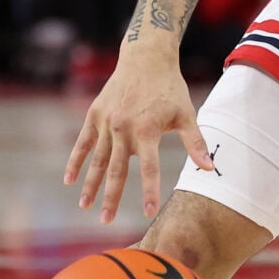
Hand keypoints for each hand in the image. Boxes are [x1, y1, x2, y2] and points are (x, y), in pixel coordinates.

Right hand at [65, 46, 215, 221]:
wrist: (145, 58)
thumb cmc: (170, 88)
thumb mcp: (186, 114)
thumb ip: (196, 143)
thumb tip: (210, 168)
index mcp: (147, 130)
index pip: (149, 168)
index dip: (149, 191)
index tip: (148, 213)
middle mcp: (124, 128)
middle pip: (117, 170)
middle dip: (111, 197)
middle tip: (106, 221)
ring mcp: (107, 122)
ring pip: (98, 160)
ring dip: (91, 184)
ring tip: (85, 206)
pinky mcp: (95, 115)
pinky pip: (83, 143)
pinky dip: (76, 161)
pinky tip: (69, 180)